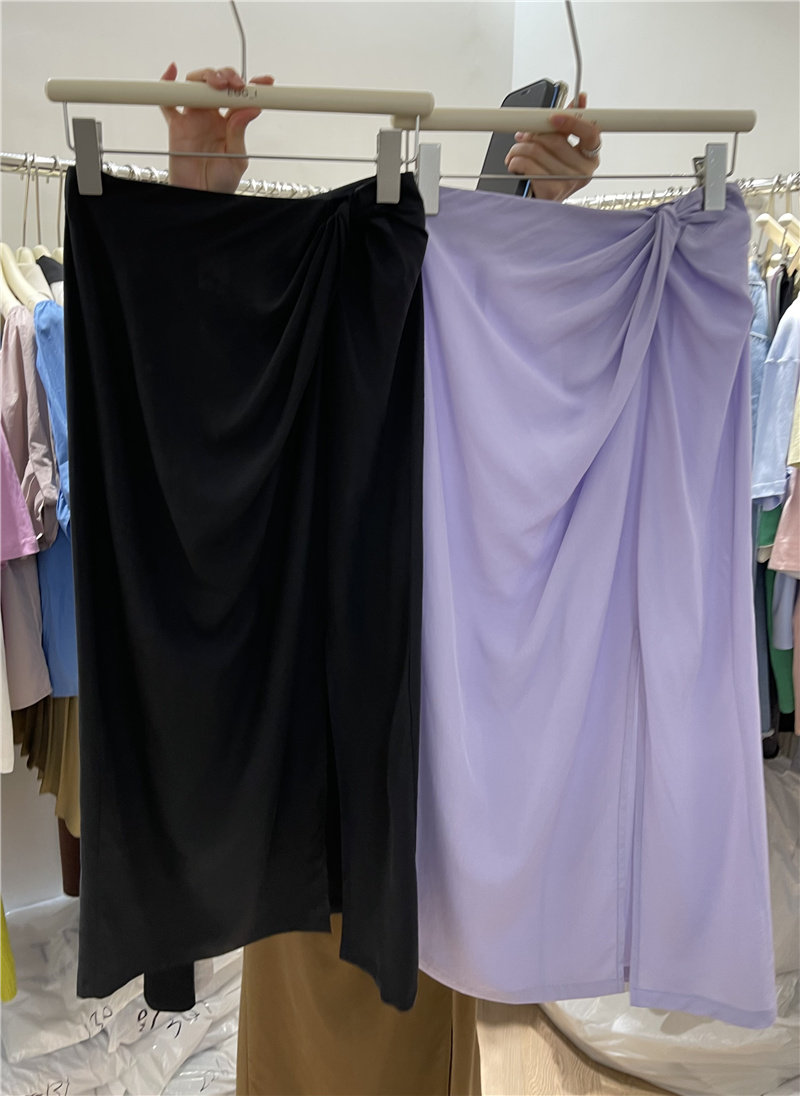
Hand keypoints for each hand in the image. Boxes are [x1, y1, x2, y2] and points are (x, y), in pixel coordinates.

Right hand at [159, 63, 274, 191]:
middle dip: (226, 76)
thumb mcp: (237, 159)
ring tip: (217, 84)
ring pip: (195, 86)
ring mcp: (193, 118)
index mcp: (230, 123)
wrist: (201, 197)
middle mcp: (211, 116)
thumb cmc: (220, 182)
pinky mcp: (176, 125)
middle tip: (235, 84)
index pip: (240, 98)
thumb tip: (251, 107)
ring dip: (206, 78)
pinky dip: (166, 84)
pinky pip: (167, 100)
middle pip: (216, 84)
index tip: (266, 82)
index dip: (253, 87)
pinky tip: (172, 71)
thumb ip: (239, 132)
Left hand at [504, 93, 601, 202]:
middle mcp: (583, 170)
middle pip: (555, 140)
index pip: (589, 132)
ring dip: (519, 148)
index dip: (571, 121)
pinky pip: (527, 164)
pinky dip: (514, 161)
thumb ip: (570, 125)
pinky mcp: (551, 190)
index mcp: (590, 156)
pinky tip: (514, 163)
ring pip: (536, 150)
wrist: (541, 204)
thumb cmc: (551, 176)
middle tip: (523, 136)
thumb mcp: (564, 149)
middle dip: (533, 134)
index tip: (553, 116)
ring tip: (515, 152)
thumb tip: (579, 100)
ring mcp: (568, 182)